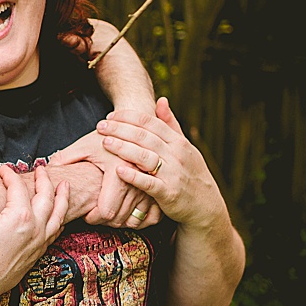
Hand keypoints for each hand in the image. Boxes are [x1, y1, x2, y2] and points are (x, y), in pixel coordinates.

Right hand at [0, 164, 68, 301]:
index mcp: (19, 216)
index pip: (19, 187)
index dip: (10, 175)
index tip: (2, 170)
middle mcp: (35, 229)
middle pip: (46, 197)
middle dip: (44, 180)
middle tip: (42, 169)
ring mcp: (39, 243)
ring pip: (59, 215)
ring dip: (62, 198)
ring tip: (64, 186)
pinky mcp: (38, 254)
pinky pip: (55, 233)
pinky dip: (59, 219)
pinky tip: (57, 215)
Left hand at [49, 130, 160, 227]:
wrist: (139, 129)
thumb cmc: (110, 136)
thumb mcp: (85, 145)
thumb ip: (65, 158)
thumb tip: (46, 171)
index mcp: (119, 169)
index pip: (106, 211)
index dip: (93, 218)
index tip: (86, 214)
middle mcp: (138, 179)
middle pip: (119, 219)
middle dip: (103, 221)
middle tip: (93, 214)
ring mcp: (151, 185)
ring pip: (133, 220)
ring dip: (119, 221)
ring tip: (105, 212)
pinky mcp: (159, 189)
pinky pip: (148, 217)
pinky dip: (135, 218)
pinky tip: (123, 212)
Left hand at [97, 97, 228, 230]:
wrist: (205, 205)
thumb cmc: (189, 173)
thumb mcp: (184, 147)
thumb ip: (171, 125)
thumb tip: (161, 100)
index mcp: (178, 142)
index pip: (151, 123)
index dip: (129, 117)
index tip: (110, 116)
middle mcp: (176, 155)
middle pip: (144, 137)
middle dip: (120, 129)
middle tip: (100, 126)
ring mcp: (173, 174)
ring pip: (145, 157)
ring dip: (123, 148)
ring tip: (105, 142)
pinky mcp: (169, 193)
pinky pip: (149, 183)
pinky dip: (133, 176)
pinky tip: (117, 170)